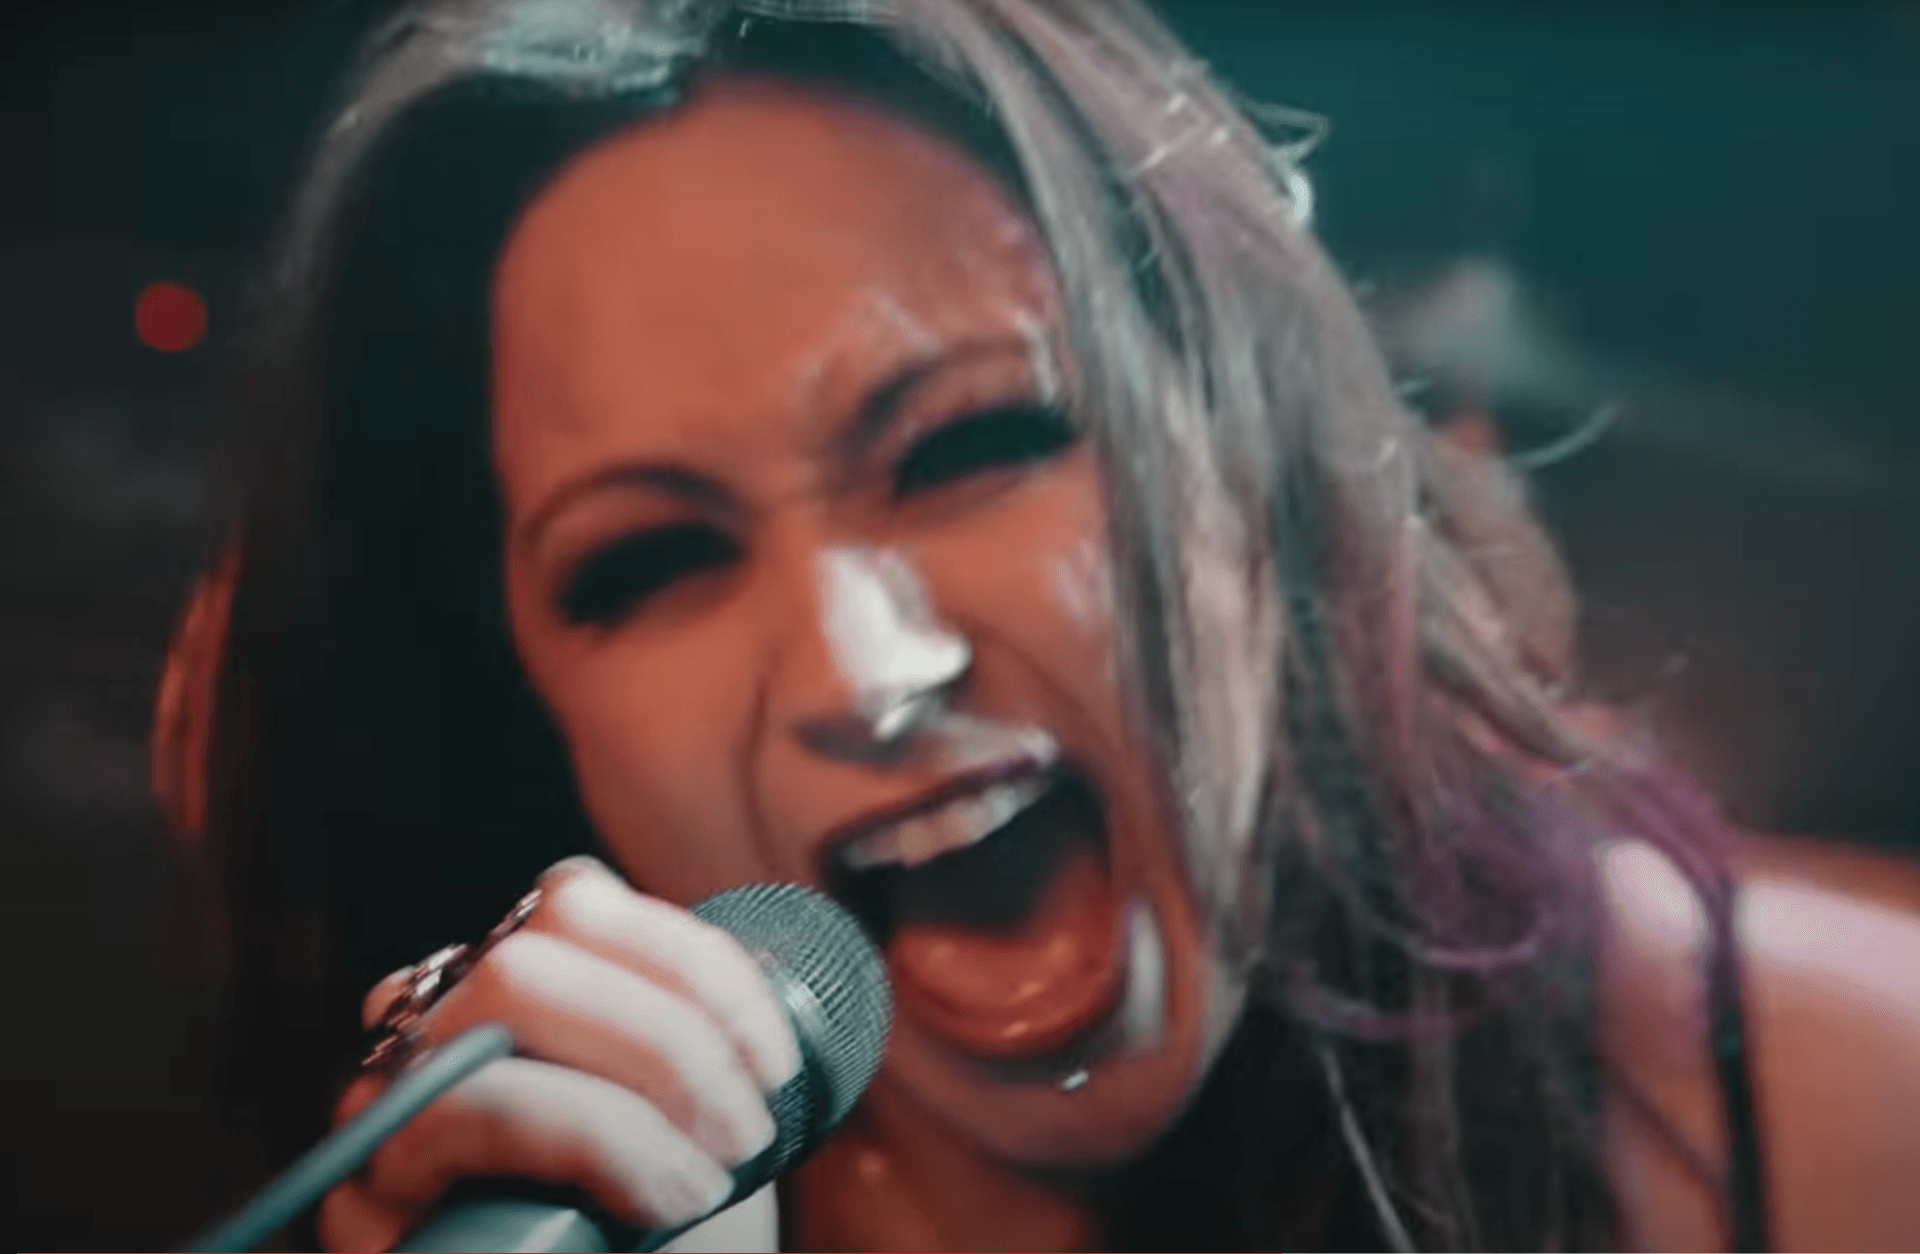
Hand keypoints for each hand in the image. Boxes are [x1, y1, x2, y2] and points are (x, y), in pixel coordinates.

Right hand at [317, 857, 800, 1250]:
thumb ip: (702, 1039)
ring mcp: (382, 1103)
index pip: (575, 901)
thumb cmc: (653, 1246)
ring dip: (641, 1080)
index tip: (776, 1058)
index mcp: (507, 996)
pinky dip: (593, 1137)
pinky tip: (657, 1202)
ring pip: (505, 997)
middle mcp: (430, 1030)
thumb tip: (790, 975)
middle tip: (749, 1129)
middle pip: (536, 944)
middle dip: (669, 1030)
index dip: (692, 963)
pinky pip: (469, 1107)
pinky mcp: (358, 1189)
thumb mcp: (693, 1128)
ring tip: (713, 1172)